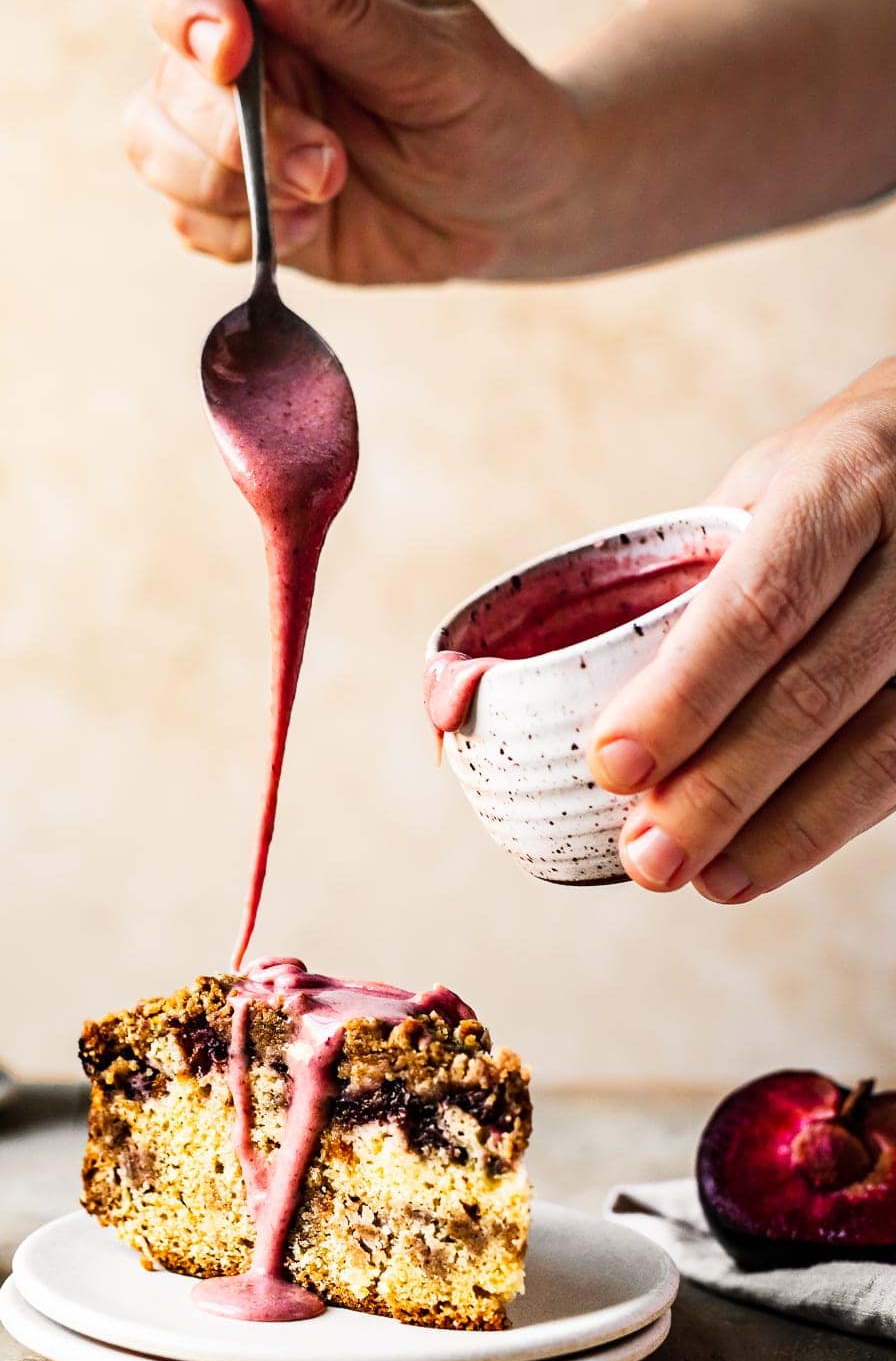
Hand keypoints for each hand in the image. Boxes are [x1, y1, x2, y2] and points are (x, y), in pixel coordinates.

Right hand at [122, 0, 584, 283]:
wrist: (509, 209)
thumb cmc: (487, 112)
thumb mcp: (437, 59)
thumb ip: (346, 12)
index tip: (229, 52)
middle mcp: (244, 48)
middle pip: (165, 74)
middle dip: (236, 134)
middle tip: (330, 165)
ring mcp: (230, 129)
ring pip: (154, 147)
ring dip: (231, 188)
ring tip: (326, 192)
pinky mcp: (236, 204)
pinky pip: (187, 220)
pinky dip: (242, 236)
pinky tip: (312, 227)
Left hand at [589, 360, 895, 903]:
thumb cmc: (832, 483)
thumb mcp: (760, 491)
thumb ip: (684, 579)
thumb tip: (502, 676)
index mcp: (840, 483)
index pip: (759, 603)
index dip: (685, 695)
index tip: (612, 766)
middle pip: (814, 690)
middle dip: (721, 787)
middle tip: (646, 857)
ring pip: (879, 748)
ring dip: (776, 829)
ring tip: (693, 876)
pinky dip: (823, 827)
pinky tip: (753, 865)